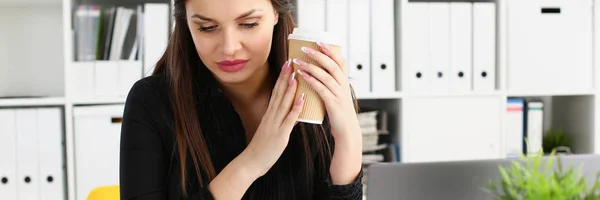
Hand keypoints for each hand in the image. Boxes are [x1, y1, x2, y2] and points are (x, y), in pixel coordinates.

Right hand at [242, 59, 304, 177]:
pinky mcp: (280, 135)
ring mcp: (275, 124)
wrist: (251, 163)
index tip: (287, 65)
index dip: (282, 78)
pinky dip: (296, 108)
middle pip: (279, 93)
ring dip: (290, 88)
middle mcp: (271, 116)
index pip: (276, 92)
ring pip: (284, 103)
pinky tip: (302, 98)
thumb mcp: (272, 131)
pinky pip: (289, 119)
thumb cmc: (262, 148)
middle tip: (291, 61)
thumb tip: (294, 113)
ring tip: (296, 74)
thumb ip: (282, 121)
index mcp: (269, 114)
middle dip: (286, 77)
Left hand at [293, 42, 362, 184]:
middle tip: (305, 48)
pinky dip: (312, 80)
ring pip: (326, 76)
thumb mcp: (338, 95)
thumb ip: (331, 84)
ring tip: (298, 61)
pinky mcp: (333, 104)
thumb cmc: (339, 113)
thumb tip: (320, 73)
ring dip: (311, 66)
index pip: (340, 62)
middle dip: (318, 55)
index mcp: (344, 82)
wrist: (347, 131)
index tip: (320, 41)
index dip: (331, 51)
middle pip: (332, 65)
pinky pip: (322, 89)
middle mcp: (343, 86)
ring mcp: (339, 94)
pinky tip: (302, 76)